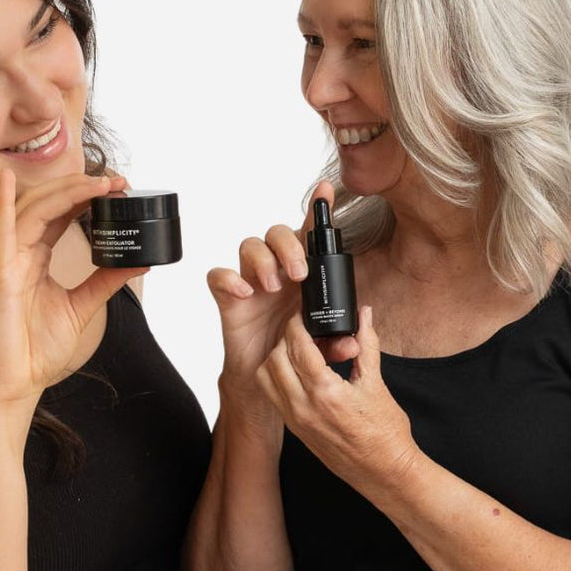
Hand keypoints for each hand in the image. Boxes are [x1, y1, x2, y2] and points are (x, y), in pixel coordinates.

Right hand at [0, 169, 144, 413]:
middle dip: (80, 187)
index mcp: (34, 258)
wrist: (15, 383)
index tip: (117, 188)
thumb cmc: (36, 350)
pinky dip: (1, 204)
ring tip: (97, 183)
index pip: (59, 214)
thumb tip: (139, 261)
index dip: (85, 196)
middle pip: (46, 204)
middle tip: (116, 181)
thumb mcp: (81, 307)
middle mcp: (17, 253)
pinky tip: (6, 180)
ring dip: (64, 191)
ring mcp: (5, 261)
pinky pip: (0, 233)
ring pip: (31, 210)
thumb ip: (106, 281)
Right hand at [207, 181, 358, 404]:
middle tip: (299, 274)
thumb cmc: (291, 350)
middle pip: (277, 233)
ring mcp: (251, 281)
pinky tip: (244, 292)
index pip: (309, 235)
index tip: (326, 193)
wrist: (262, 377)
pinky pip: (219, 275)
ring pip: (250, 245)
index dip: (316, 210)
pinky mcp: (228, 297)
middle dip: (288, 246)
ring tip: (274, 287)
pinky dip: (229, 278)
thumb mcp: (321, 348)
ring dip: (264, 261)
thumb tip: (352, 342)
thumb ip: (336, 342)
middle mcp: (277, 270)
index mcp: (303, 273)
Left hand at [255, 306, 416, 491]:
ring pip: (266, 378)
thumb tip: (364, 315)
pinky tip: (301, 372)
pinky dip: (279, 377)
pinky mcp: (295, 430)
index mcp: (325, 393)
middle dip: (286, 339)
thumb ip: (367, 344)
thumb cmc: (385, 433)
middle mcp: (303, 407)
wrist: (384, 472)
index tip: (304, 314)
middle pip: (274, 359)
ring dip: (277, 359)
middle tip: (304, 330)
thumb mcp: (376, 383)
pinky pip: (274, 396)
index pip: (297, 347)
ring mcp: (296, 420)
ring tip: (301, 351)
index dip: (298, 324)